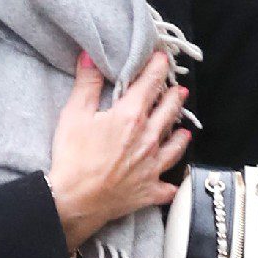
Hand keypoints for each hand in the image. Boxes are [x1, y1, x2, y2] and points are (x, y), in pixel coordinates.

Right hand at [46, 49, 189, 251]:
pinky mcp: (150, 190)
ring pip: (176, 145)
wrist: (74, 200)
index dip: (158, 67)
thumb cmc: (73, 158)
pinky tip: (173, 180)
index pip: (150, 83)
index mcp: (131, 116)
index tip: (163, 59)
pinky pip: (169, 187)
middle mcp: (148, 138)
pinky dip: (172, 182)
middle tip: (179, 91)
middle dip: (175, 97)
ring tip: (184, 129)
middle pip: (169, 111)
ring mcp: (153, 165)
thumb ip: (87, 84)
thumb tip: (91, 57)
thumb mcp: (74, 115)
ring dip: (181, 134)